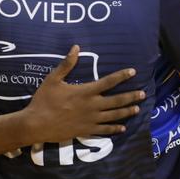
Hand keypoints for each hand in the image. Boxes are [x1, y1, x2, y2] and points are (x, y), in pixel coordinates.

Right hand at [22, 45, 142, 142]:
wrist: (36, 124)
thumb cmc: (43, 100)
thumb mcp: (53, 79)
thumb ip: (66, 64)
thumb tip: (76, 47)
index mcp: (85, 92)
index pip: (108, 82)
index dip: (121, 76)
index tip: (133, 72)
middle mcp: (92, 106)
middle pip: (117, 101)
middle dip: (131, 96)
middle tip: (143, 94)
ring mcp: (90, 120)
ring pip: (114, 116)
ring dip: (126, 112)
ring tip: (137, 109)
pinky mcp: (86, 131)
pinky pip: (104, 130)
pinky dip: (114, 129)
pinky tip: (122, 128)